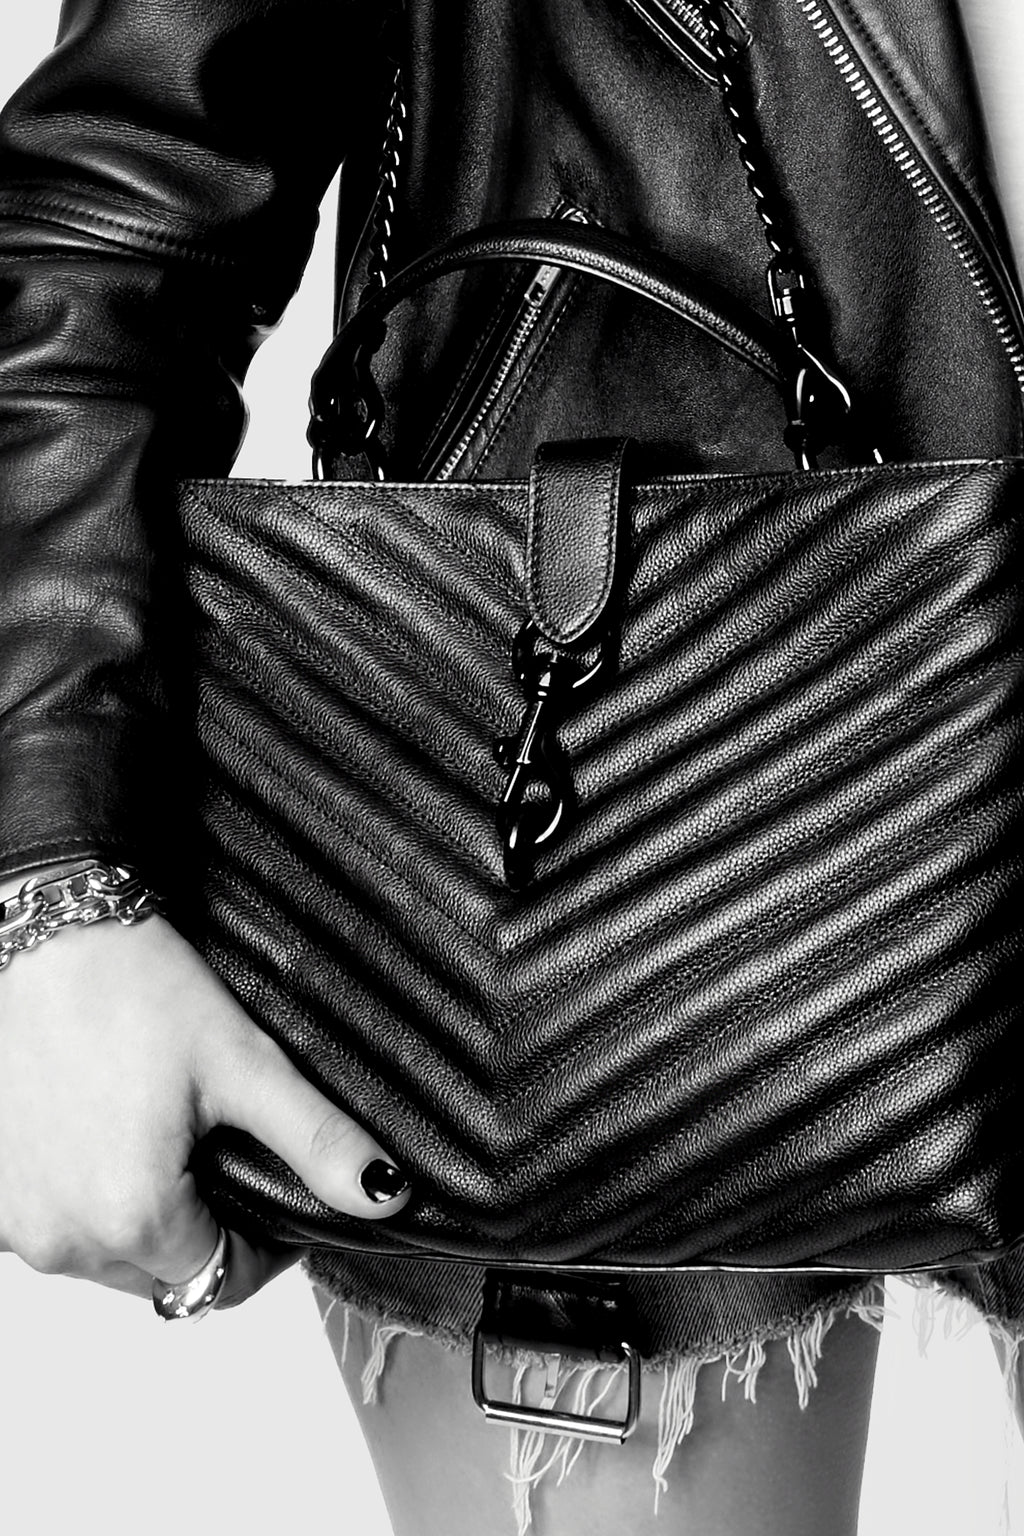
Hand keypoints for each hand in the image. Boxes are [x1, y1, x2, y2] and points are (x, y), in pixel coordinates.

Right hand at [0, 883, 410, 1308]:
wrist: (40, 927)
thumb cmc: (129, 984)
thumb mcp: (242, 1062)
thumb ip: (317, 1141)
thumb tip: (383, 1197)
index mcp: (132, 1215)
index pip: (222, 1282)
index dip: (268, 1250)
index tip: (283, 1200)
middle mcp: (62, 1238)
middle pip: (164, 1275)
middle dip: (209, 1232)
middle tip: (228, 1154)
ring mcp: (14, 1220)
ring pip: (106, 1256)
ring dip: (147, 1218)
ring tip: (169, 1135)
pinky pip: (54, 1225)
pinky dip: (90, 1197)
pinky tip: (111, 1131)